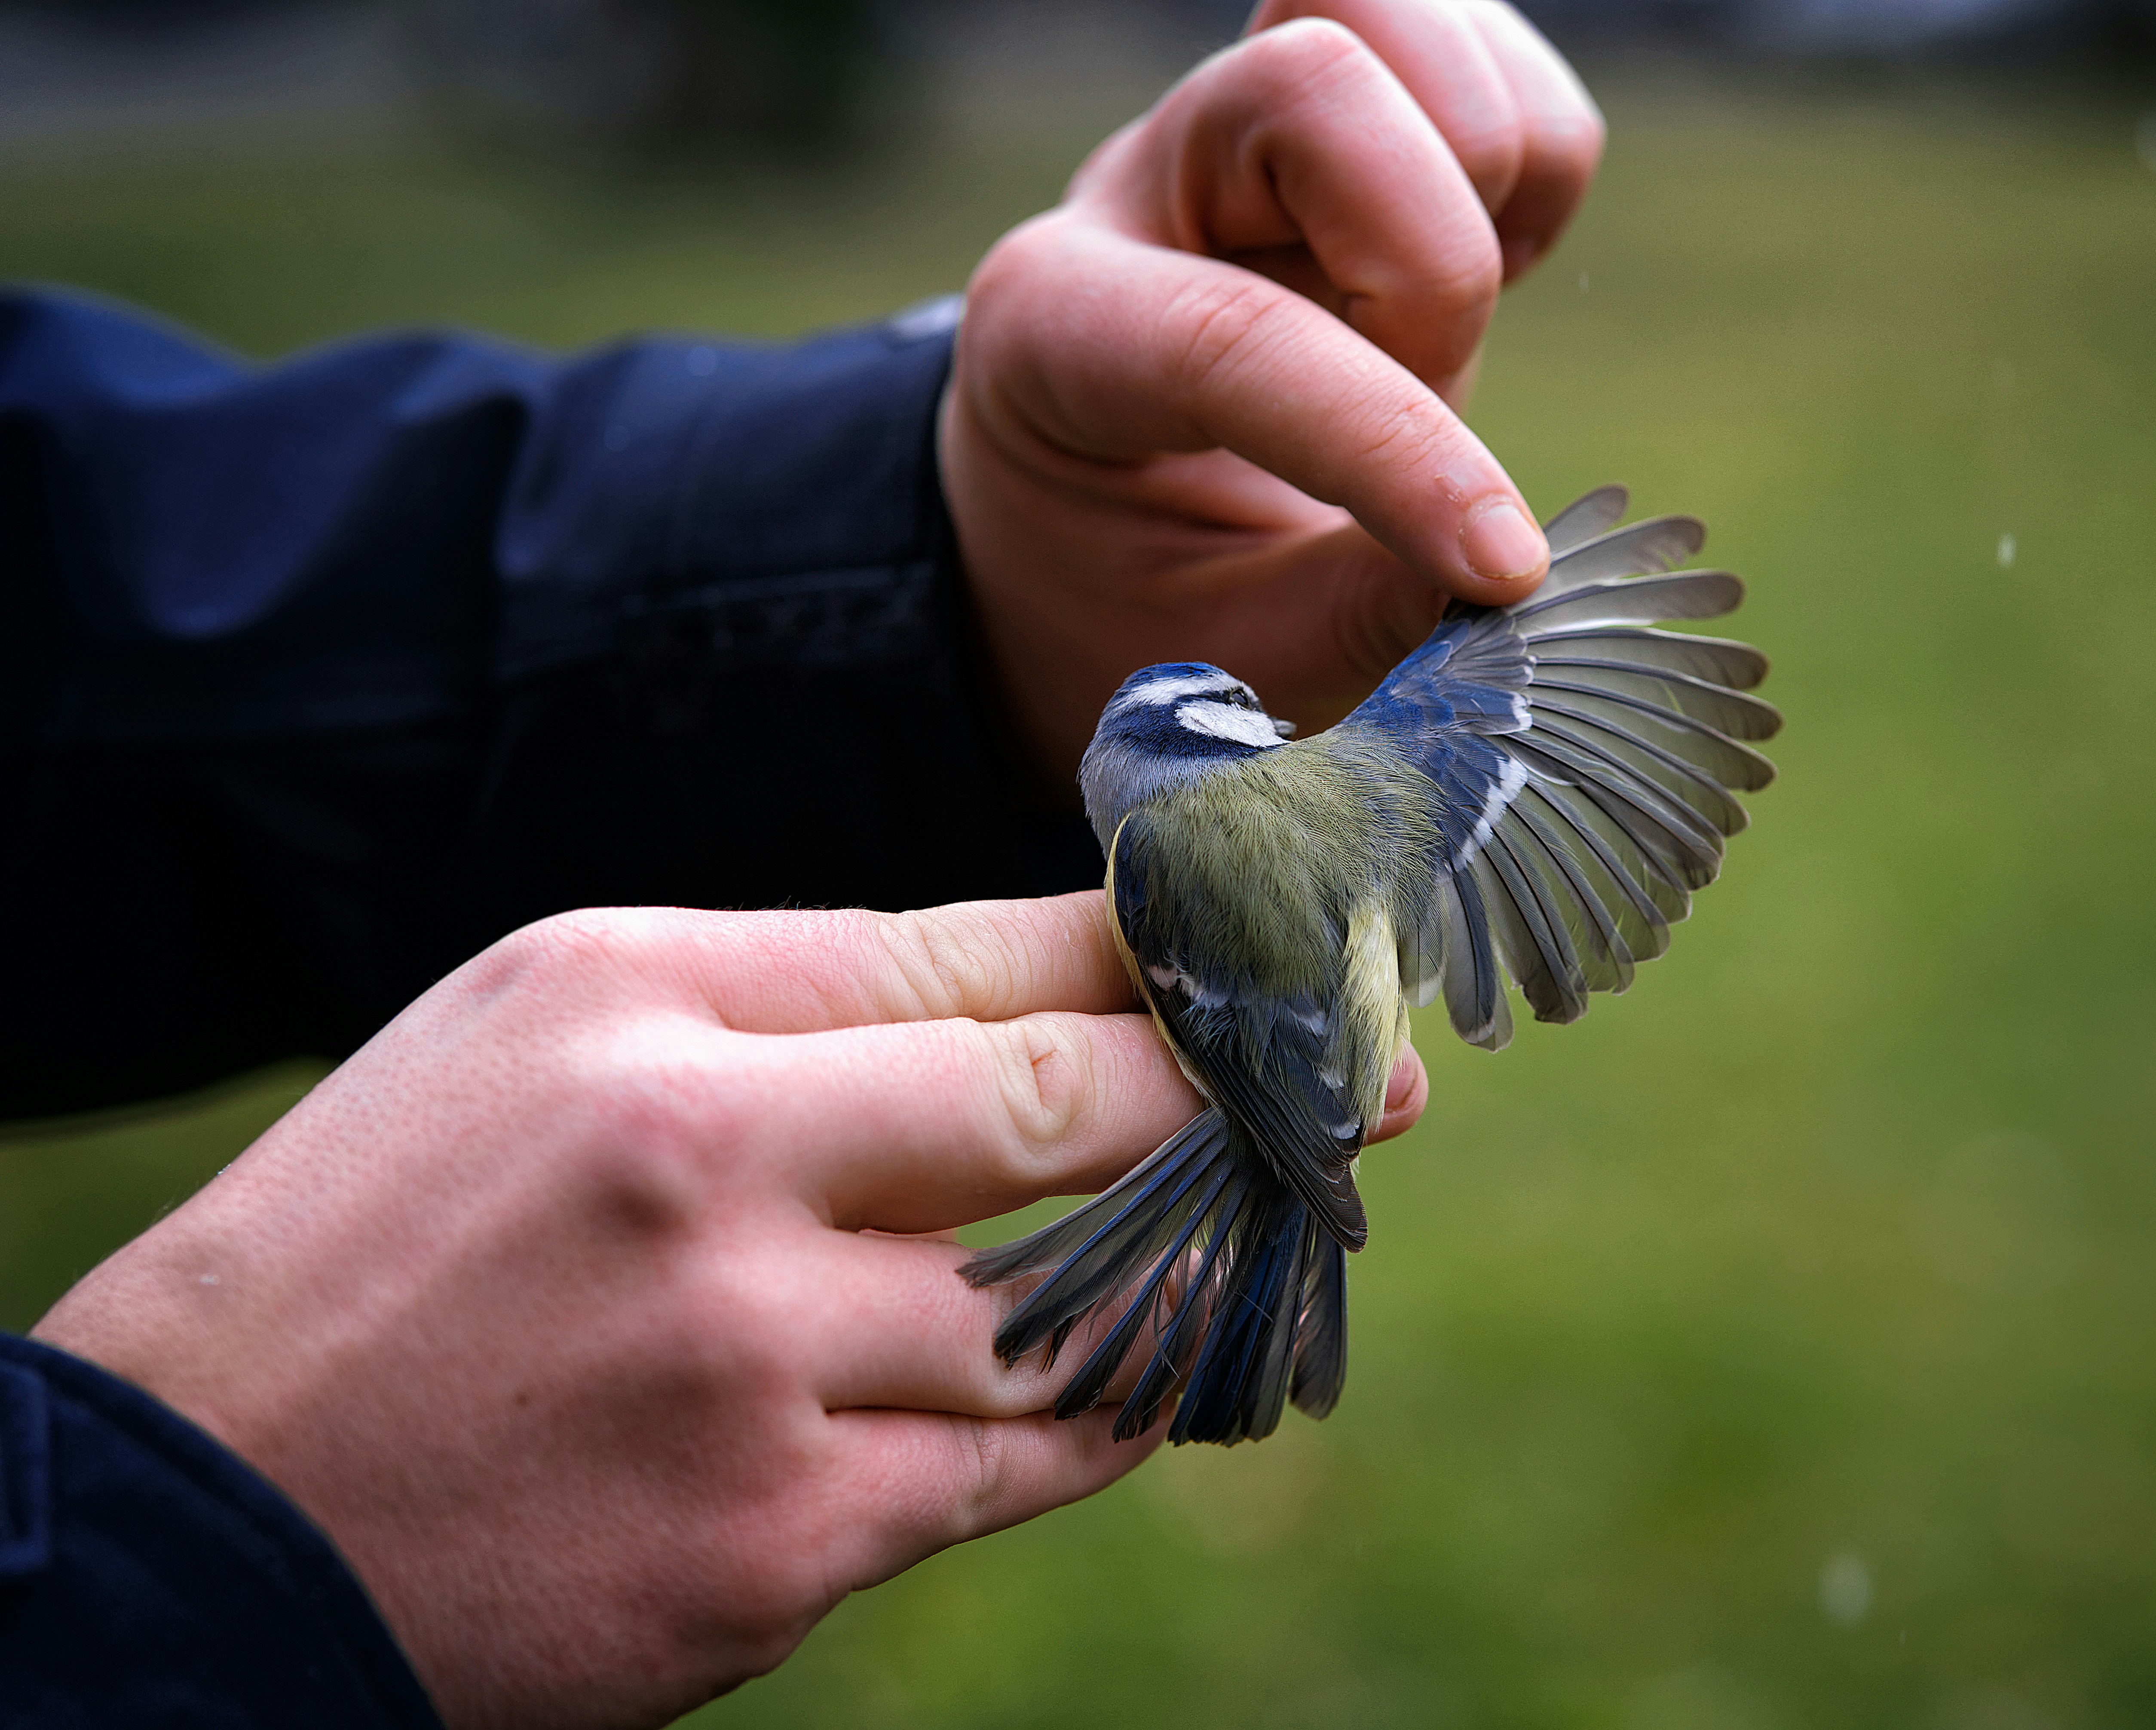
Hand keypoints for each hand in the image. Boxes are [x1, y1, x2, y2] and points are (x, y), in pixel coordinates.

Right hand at [34, 893, 1425, 1728]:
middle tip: (1364, 1091)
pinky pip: (1028, 1467)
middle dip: (1240, 1095)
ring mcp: (749, 1369)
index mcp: (647, 1005)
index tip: (1293, 959)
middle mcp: (706, 1164)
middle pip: (1073, 1105)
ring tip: (1264, 1234)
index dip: (1180, 953)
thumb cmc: (394, 1240)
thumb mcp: (556, 1038)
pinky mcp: (777, 1542)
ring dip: (1197, 1273)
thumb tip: (1055, 998)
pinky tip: (1153, 1375)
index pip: (992, 948)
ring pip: (1085, 1310)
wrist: (204, 1515)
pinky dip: (1113, 1413)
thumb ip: (801, 1001)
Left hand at [941, 0, 1604, 775]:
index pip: (1230, 337)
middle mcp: (1147, 184)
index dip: (1390, 447)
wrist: (1107, 522)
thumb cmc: (1147, 595)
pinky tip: (1472, 282)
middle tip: (1427, 400)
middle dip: (1432, 266)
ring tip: (1439, 337)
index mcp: (1056, 330)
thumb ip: (1350, 620)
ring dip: (1485, 190)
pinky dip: (1532, 171)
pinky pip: (1500, 69)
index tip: (1500, 566)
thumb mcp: (1220, 654)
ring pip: (1411, 27)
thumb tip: (1502, 579)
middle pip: (1314, 81)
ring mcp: (1250, 123)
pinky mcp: (1356, 106)